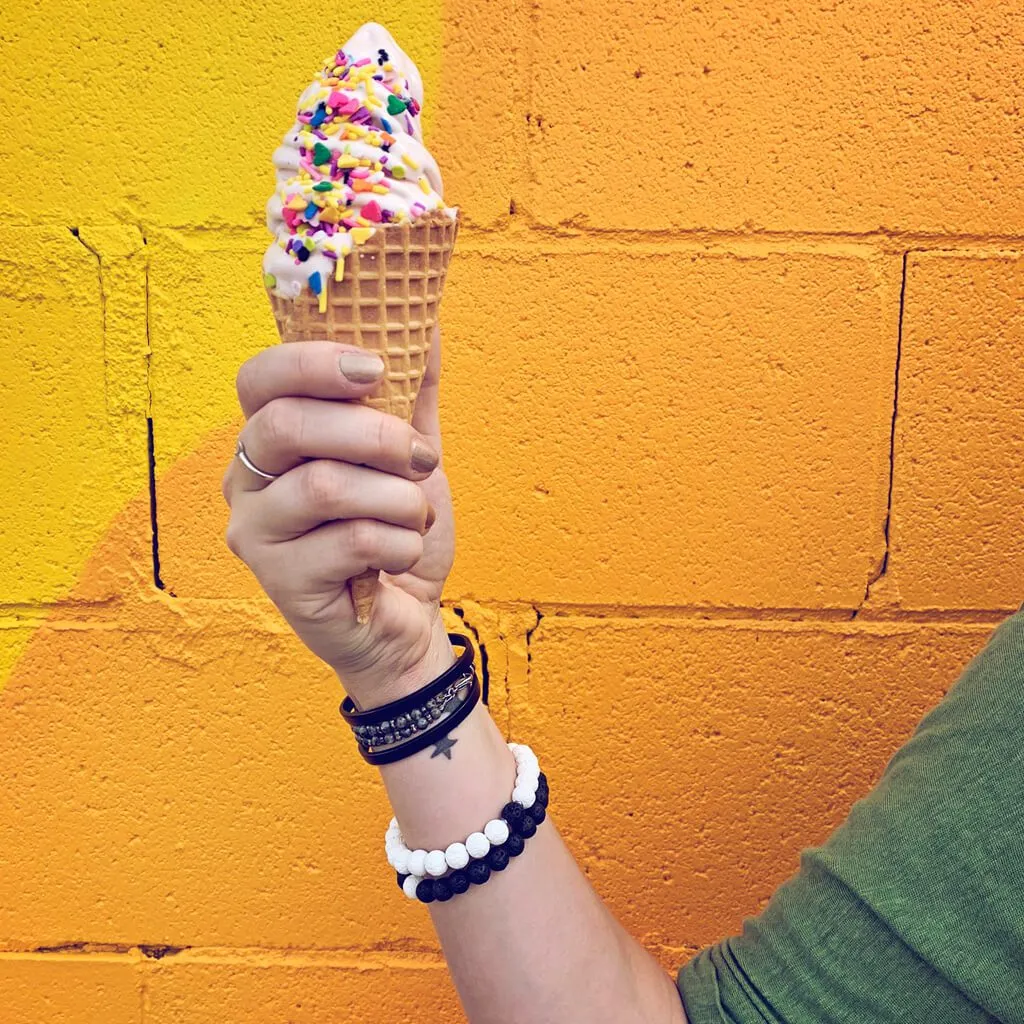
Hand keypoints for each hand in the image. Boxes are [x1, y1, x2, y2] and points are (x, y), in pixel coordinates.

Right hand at [221, 330, 455, 706]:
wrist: (403, 621)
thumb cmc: (392, 531)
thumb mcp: (408, 455)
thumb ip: (412, 392)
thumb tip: (427, 320)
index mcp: (269, 438)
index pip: (259, 378)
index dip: (313, 363)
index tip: (376, 369)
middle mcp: (245, 481)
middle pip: (288, 427)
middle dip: (374, 434)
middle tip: (420, 455)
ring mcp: (256, 534)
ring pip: (325, 487)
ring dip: (398, 498)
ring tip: (417, 515)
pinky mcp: (281, 583)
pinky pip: (352, 542)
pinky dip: (401, 544)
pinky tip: (404, 556)